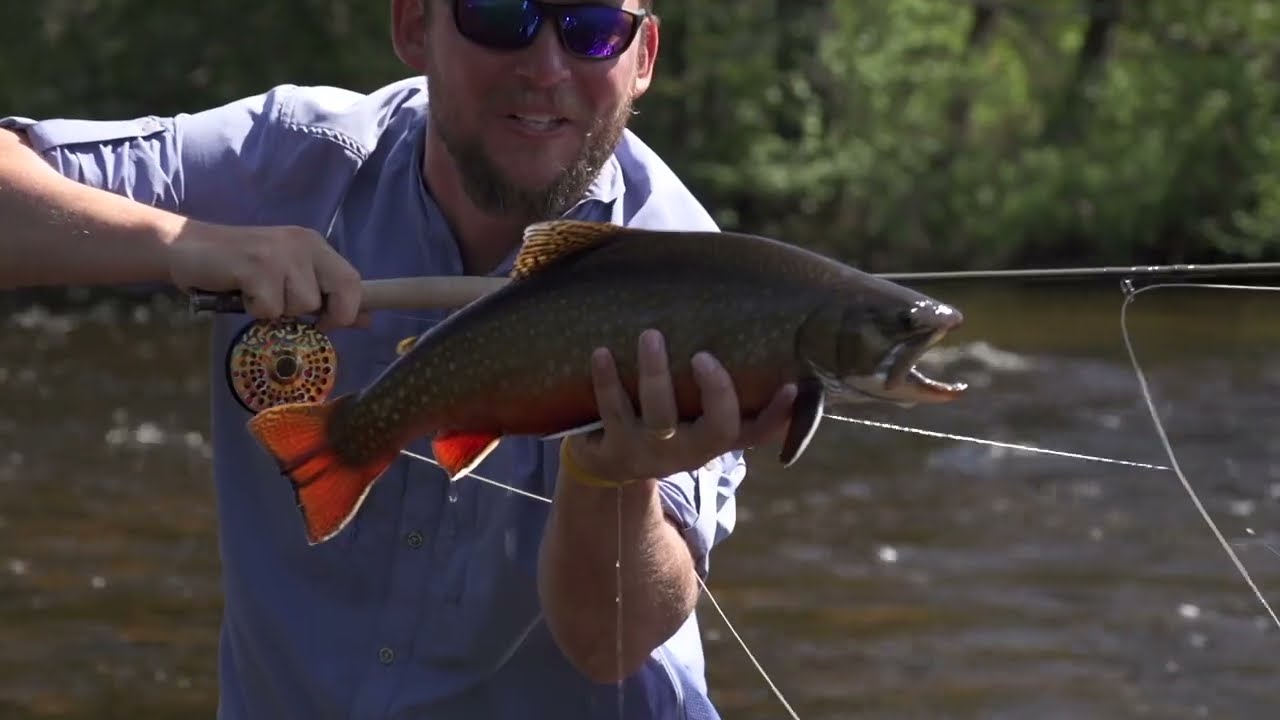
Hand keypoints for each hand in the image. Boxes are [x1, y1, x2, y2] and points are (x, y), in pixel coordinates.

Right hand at [166, 220, 366, 330]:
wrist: (186, 247)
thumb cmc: (240, 269)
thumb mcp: (288, 278)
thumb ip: (325, 296)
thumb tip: (365, 319)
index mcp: (315, 246)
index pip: (354, 279)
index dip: (350, 308)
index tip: (330, 322)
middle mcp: (304, 244)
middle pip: (341, 291)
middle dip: (324, 314)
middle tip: (291, 311)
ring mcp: (280, 253)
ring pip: (303, 304)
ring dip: (278, 311)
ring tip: (256, 293)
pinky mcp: (257, 265)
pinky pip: (271, 309)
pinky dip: (255, 310)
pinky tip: (241, 291)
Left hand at [563, 329, 797, 485]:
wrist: (608, 464)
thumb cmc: (665, 429)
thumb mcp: (699, 425)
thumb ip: (741, 408)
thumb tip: (794, 377)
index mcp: (711, 444)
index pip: (754, 433)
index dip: (777, 415)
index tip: (789, 384)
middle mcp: (685, 454)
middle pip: (712, 428)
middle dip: (715, 390)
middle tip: (702, 351)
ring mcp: (649, 454)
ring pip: (659, 418)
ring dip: (656, 374)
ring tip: (650, 335)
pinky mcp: (611, 450)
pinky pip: (611, 412)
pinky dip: (607, 381)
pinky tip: (602, 352)